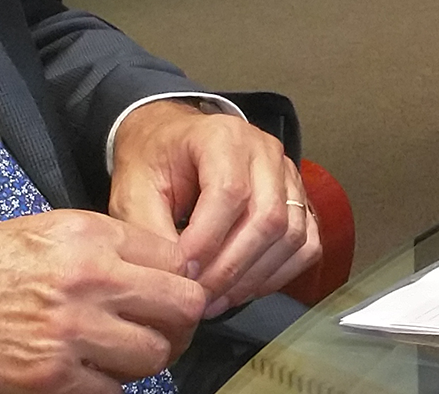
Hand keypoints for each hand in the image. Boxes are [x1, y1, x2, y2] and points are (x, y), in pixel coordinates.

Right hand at [0, 210, 202, 392]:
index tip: (165, 294)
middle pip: (182, 307)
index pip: (175, 258)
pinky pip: (110, 391)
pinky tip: (81, 374)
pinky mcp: (48, 380)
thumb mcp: (37, 233)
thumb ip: (101, 247)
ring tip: (115, 354)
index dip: (175, 280)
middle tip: (162, 330)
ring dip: (141, 358)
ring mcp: (70, 333)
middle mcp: (87, 280)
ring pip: (153, 354)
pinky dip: (103, 387)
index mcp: (86, 236)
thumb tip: (153, 269)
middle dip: (177, 323)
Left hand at [109, 101, 319, 316]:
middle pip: (269, 216)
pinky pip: (306, 243)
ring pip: (291, 233)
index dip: (207, 240)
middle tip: (198, 298)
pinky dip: (279, 273)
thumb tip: (174, 277)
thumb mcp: (133, 191)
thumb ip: (150, 231)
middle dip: (232, 267)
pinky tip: (244, 288)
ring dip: (255, 276)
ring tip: (216, 300)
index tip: (181, 274)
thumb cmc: (153, 164)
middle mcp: (265, 151)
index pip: (230, 192)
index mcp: (223, 138)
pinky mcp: (298, 199)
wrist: (171, 144)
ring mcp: (288, 175)